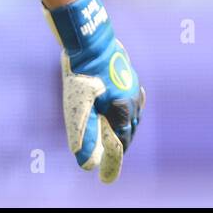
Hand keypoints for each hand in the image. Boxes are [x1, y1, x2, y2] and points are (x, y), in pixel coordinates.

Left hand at [45, 0, 146, 182]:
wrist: (89, 36)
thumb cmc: (82, 72)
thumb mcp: (79, 105)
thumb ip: (84, 133)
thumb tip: (86, 163)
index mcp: (124, 110)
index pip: (122, 142)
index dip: (114, 160)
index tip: (106, 176)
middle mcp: (132, 97)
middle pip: (130, 127)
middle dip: (122, 143)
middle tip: (114, 156)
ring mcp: (130, 81)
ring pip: (133, 109)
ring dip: (127, 124)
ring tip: (122, 132)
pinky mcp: (124, 69)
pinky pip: (129, 92)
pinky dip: (127, 104)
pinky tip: (122, 99)